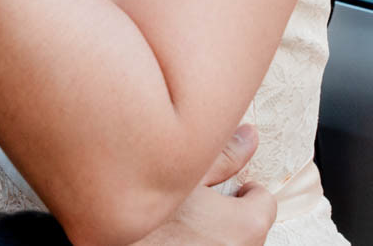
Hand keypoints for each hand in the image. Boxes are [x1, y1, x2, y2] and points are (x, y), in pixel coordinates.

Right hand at [129, 125, 276, 245]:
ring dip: (213, 238)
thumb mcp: (182, 173)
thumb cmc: (144, 212)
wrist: (108, 241)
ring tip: (181, 225)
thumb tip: (249, 137)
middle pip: (249, 232)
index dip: (245, 192)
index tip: (227, 190)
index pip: (265, 206)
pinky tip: (171, 241)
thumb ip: (223, 157)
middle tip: (199, 207)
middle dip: (230, 217)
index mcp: (242, 227)